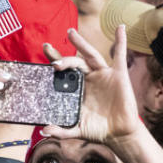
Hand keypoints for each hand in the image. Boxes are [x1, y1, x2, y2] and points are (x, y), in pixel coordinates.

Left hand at [41, 27, 143, 147]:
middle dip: (61, 55)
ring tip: (71, 33)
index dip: (54, 62)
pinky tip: (120, 28)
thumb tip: (44, 130)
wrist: (119, 134)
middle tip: (46, 47)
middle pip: (73, 61)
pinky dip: (121, 41)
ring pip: (90, 55)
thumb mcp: (77, 129)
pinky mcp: (118, 75)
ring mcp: (103, 75)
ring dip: (81, 44)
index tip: (42, 55)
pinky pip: (120, 55)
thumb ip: (61, 130)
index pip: (63, 72)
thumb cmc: (98, 130)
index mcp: (78, 88)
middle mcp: (89, 78)